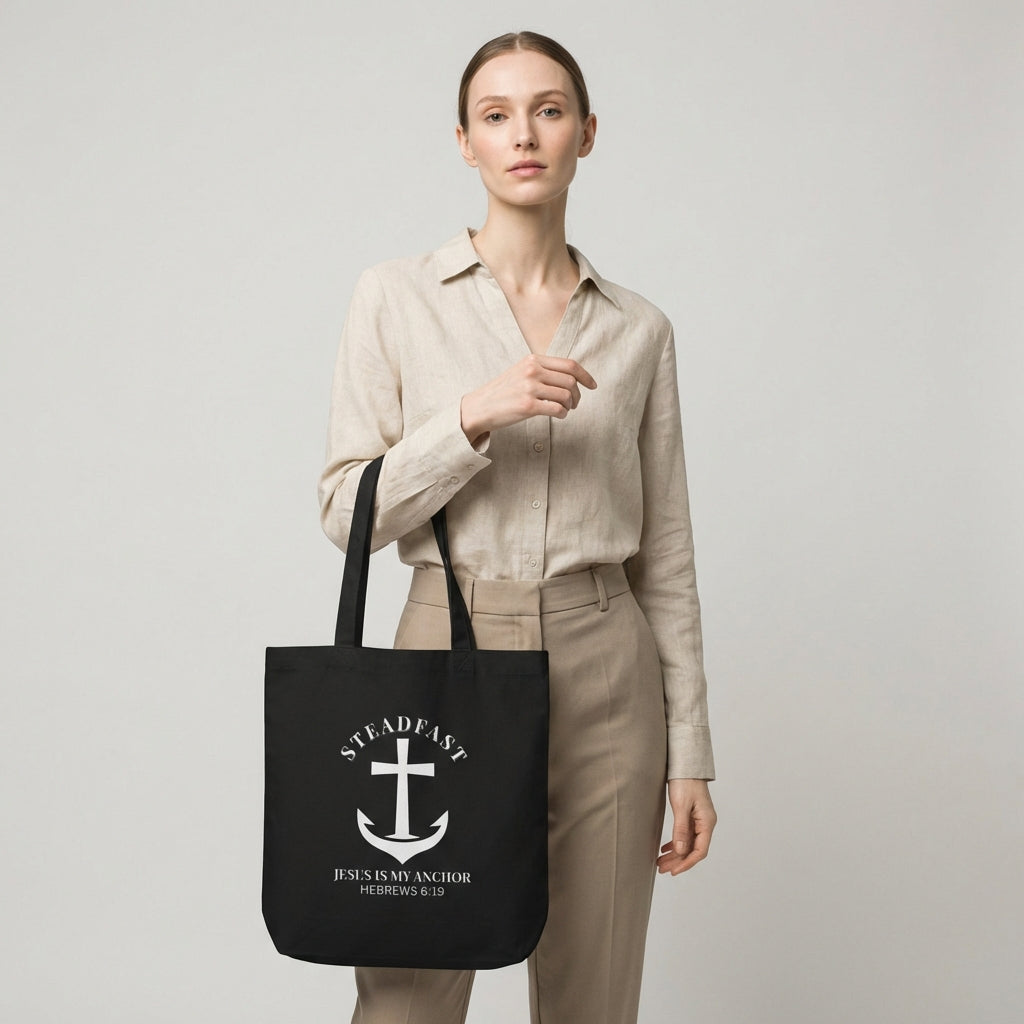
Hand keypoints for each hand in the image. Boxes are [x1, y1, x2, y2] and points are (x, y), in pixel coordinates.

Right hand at [460, 354, 596, 444]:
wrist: (479, 407)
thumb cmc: (502, 392)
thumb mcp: (521, 372)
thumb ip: (542, 370)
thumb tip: (570, 377)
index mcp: (533, 360)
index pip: (569, 364)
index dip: (585, 376)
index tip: (592, 385)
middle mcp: (532, 370)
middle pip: (571, 381)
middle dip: (578, 395)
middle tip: (574, 404)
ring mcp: (530, 388)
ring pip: (566, 395)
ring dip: (571, 405)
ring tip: (565, 410)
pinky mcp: (528, 406)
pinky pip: (557, 409)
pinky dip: (563, 414)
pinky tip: (558, 416)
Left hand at [657, 779, 716, 875]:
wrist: (686, 764)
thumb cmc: (685, 781)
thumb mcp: (681, 805)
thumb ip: (681, 828)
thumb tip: (680, 850)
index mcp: (707, 822)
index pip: (699, 851)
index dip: (686, 863)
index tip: (674, 871)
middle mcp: (705, 824)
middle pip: (693, 849)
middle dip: (678, 861)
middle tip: (662, 869)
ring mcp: (699, 820)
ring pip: (687, 843)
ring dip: (675, 854)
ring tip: (660, 862)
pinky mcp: (691, 816)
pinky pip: (685, 835)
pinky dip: (675, 843)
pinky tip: (665, 849)